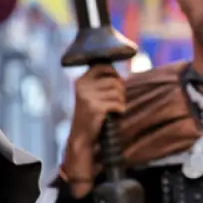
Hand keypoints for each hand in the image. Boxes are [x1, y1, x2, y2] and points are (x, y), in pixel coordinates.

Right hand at [62, 64, 125, 197]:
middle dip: (121, 90)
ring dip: (121, 100)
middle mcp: (83, 86)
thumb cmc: (90, 115)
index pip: (101, 66)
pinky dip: (121, 109)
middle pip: (114, 80)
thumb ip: (101, 83)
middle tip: (118, 100)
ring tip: (116, 108)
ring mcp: (89, 97)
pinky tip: (117, 114)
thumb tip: (122, 77)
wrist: (81, 136)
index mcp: (81, 81)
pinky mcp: (96, 107)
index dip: (114, 72)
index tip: (118, 80)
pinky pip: (118, 103)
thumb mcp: (90, 95)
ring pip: (118, 92)